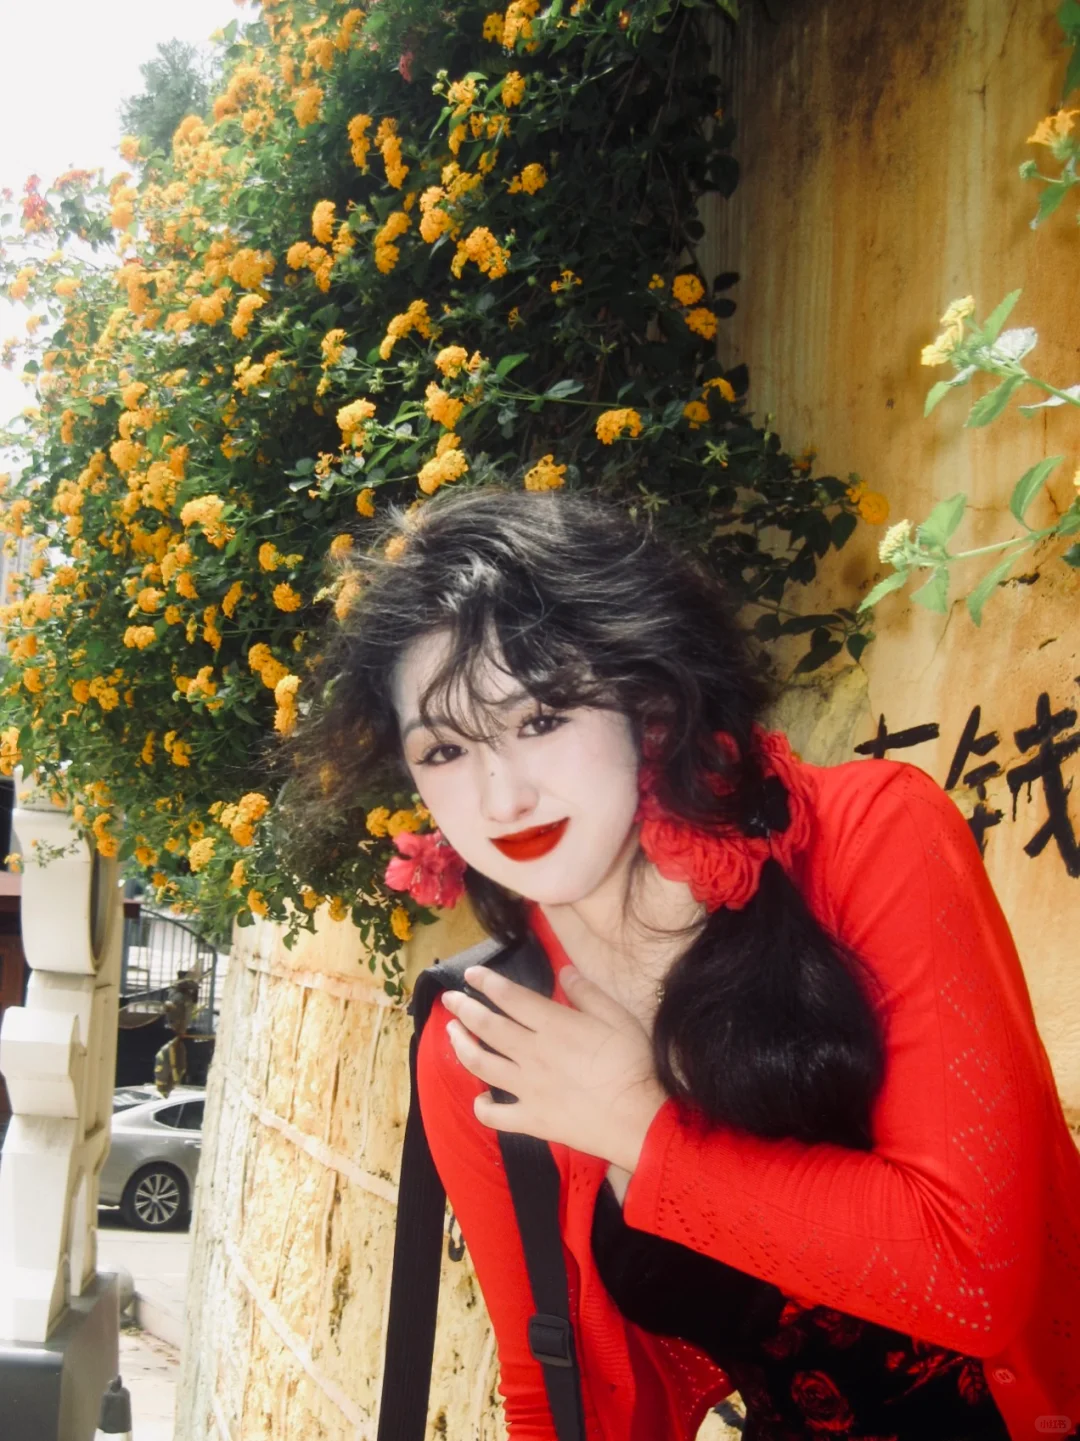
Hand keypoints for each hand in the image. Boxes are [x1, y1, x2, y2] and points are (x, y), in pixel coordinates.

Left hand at [440, 963, 667, 1171]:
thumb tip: (564, 970)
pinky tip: (480, 1098)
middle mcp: (532, 1053)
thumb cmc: (633, 1064)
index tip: (471, 974)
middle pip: (487, 1027)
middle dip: (463, 1009)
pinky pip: (495, 1115)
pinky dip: (482, 1106)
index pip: (510, 998)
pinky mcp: (531, 1119)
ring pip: (482, 1064)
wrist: (640, 1119)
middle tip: (449, 999)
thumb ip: (587, 993)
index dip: (487, 983)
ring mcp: (527, 1088)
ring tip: (452, 1035)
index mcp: (553, 1025)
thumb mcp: (617, 1017)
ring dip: (462, 1047)